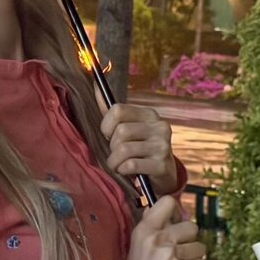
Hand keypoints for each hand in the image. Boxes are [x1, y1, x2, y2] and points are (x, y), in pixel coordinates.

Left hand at [94, 82, 178, 197]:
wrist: (163, 175)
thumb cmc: (139, 150)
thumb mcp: (128, 129)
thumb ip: (111, 111)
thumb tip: (95, 84)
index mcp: (149, 114)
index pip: (118, 110)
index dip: (106, 125)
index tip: (108, 136)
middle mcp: (159, 125)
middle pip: (121, 131)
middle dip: (112, 147)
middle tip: (116, 154)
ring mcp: (163, 145)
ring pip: (124, 149)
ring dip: (115, 162)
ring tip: (119, 165)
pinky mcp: (162, 164)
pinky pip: (131, 165)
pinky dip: (123, 170)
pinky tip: (127, 173)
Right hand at [125, 193, 207, 259]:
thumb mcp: (138, 243)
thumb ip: (153, 224)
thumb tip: (172, 210)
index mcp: (145, 229)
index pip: (168, 202)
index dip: (177, 212)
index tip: (176, 223)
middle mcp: (158, 238)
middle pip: (191, 226)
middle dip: (189, 240)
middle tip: (178, 252)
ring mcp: (171, 255)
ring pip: (200, 247)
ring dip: (194, 258)